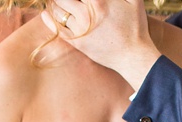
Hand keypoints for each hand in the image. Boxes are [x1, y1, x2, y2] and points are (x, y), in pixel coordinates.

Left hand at [41, 0, 160, 88]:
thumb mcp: (133, 0)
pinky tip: (46, 13)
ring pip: (58, 11)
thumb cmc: (135, 26)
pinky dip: (49, 19)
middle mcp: (87, 14)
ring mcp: (81, 30)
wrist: (132, 56)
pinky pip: (58, 29)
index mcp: (99, 0)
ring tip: (56, 2)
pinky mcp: (78, 43)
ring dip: (55, 3)